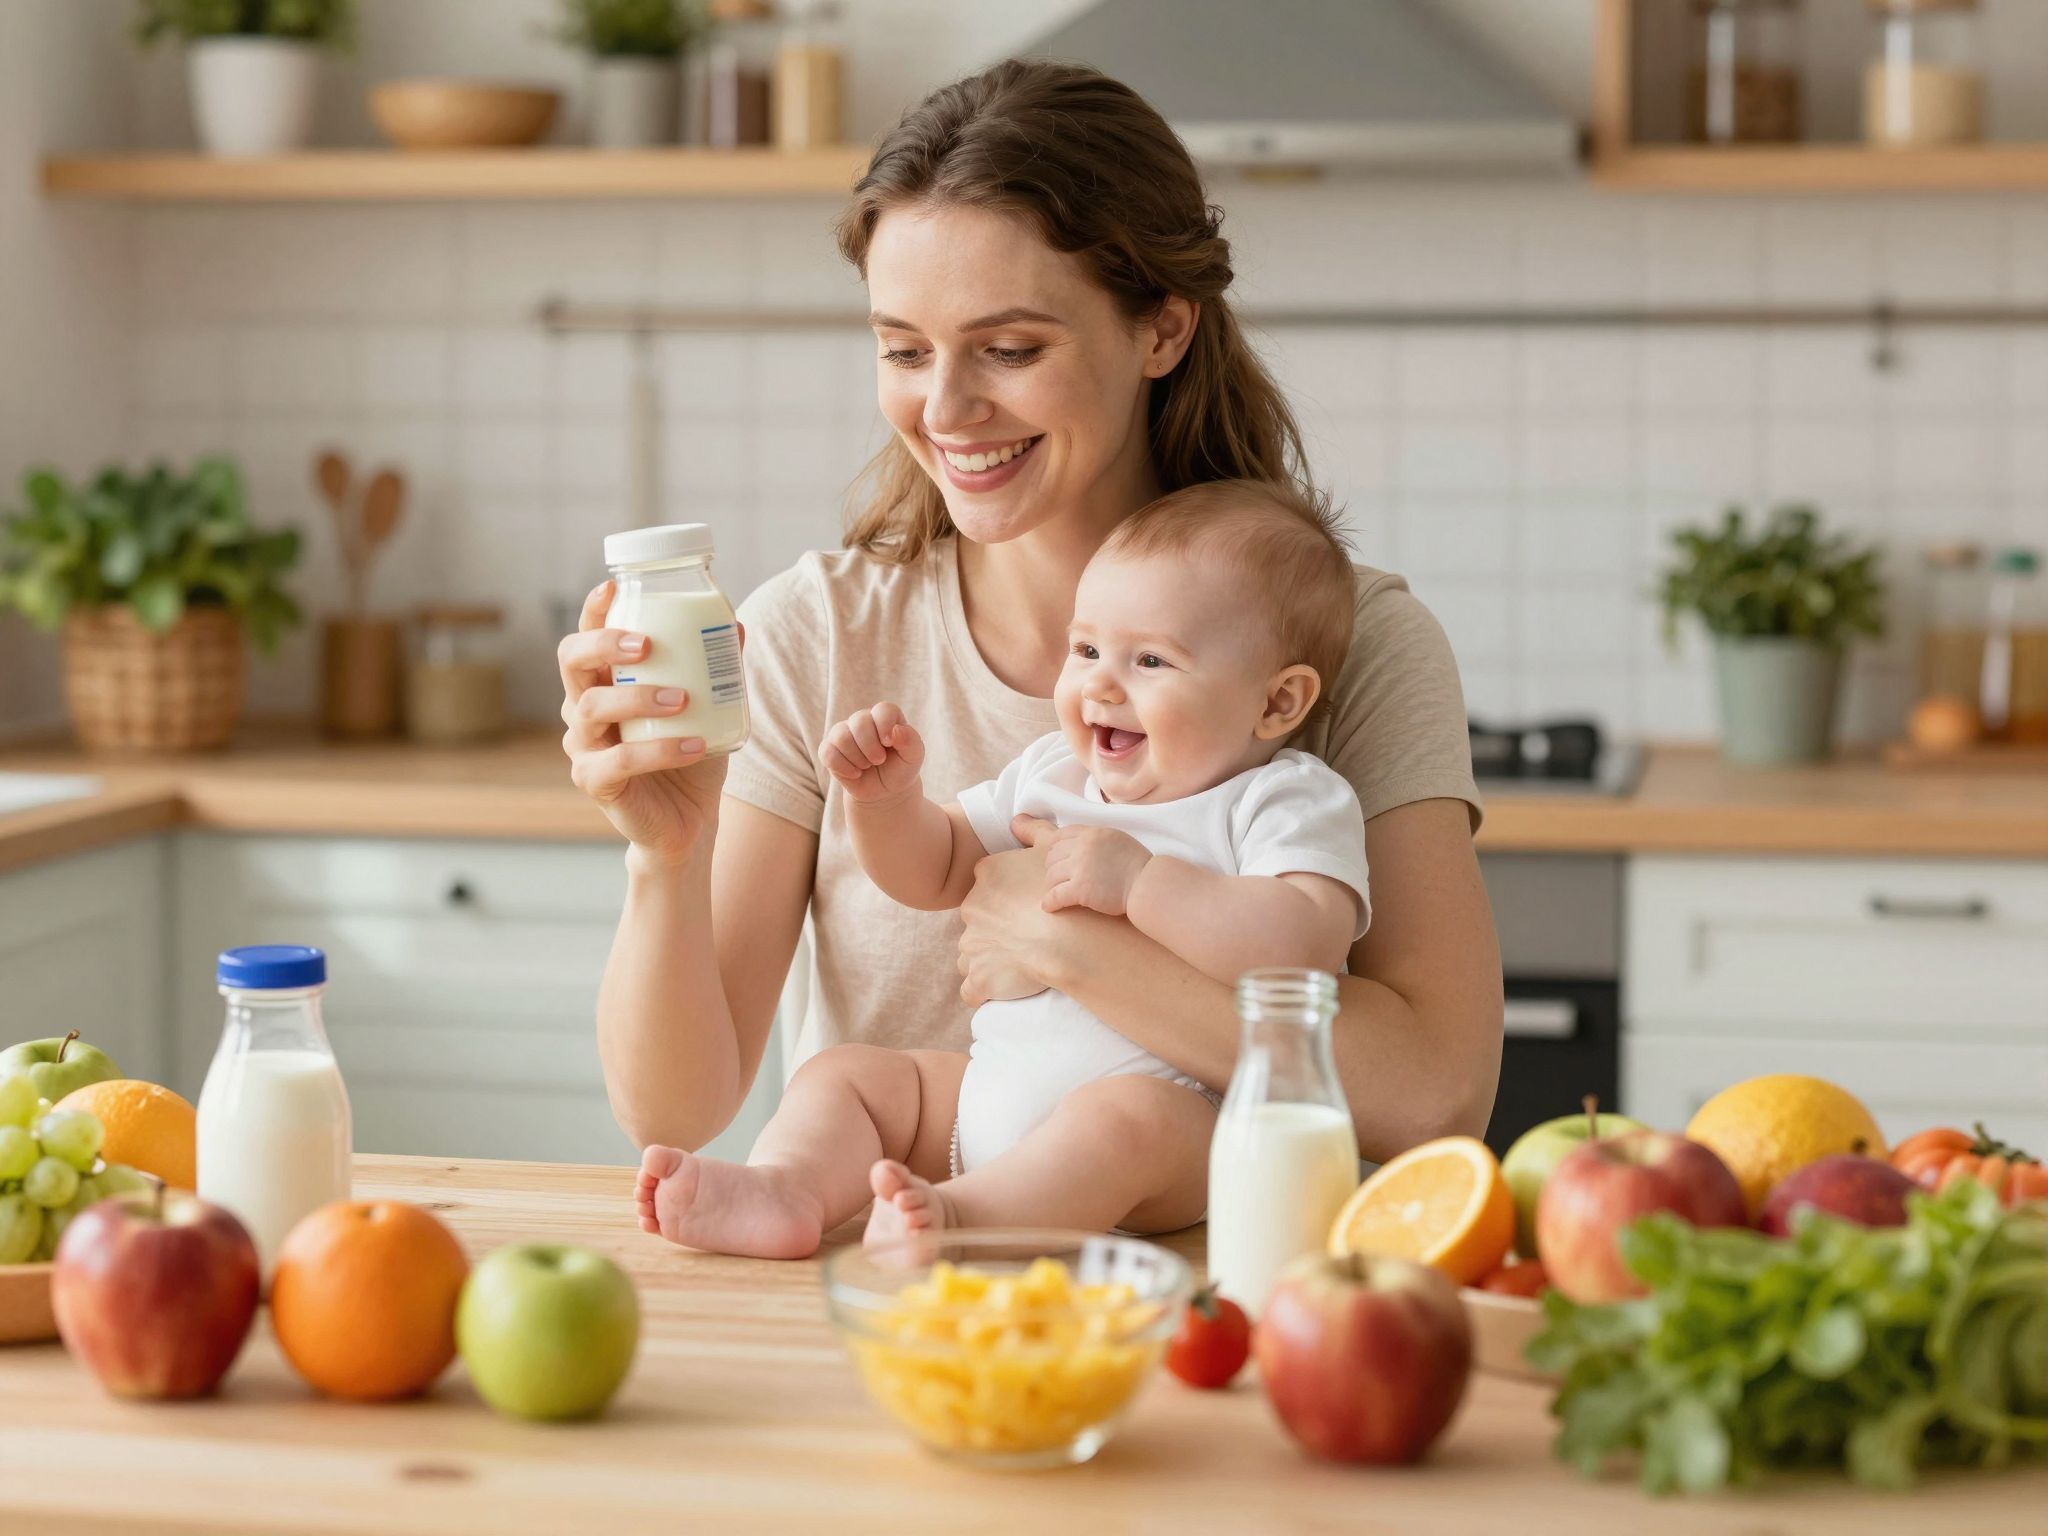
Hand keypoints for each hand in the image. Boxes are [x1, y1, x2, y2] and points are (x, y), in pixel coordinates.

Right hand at [557, 580, 729, 868]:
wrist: (691, 820)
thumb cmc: (691, 753)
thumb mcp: (710, 707)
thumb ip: (718, 670)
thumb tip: (736, 627)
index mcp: (605, 682)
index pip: (586, 637)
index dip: (593, 611)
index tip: (613, 588)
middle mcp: (583, 709)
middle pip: (571, 662)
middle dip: (602, 644)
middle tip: (645, 645)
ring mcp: (584, 746)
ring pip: (592, 708)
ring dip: (637, 698)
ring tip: (682, 700)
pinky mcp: (595, 782)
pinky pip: (619, 760)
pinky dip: (659, 750)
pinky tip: (695, 744)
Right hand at [819, 702, 924, 804]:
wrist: (885, 791)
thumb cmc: (900, 769)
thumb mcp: (913, 757)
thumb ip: (911, 741)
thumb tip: (896, 730)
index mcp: (886, 717)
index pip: (883, 710)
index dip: (885, 726)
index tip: (889, 744)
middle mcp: (863, 720)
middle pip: (859, 722)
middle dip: (870, 747)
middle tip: (879, 760)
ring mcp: (843, 733)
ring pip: (841, 737)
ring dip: (857, 758)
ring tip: (867, 766)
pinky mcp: (829, 748)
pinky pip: (827, 752)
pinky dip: (843, 767)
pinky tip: (855, 773)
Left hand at [957, 823, 1069, 1004]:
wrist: (1071, 939)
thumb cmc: (1066, 892)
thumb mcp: (1055, 847)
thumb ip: (1034, 829)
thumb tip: (1016, 819)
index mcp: (986, 875)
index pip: (986, 884)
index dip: (1004, 896)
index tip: (1023, 906)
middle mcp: (971, 907)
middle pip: (977, 917)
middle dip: (994, 926)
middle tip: (1025, 934)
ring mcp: (972, 944)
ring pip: (971, 952)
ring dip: (987, 957)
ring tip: (1017, 963)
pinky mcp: (979, 977)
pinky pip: (970, 990)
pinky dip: (982, 991)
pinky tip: (999, 989)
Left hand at [1039, 825, 1152, 915]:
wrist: (1147, 884)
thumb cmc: (1138, 865)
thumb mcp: (1117, 839)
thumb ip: (1097, 839)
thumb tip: (1081, 845)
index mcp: (1092, 833)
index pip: (1060, 836)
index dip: (1055, 848)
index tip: (1056, 858)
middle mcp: (1083, 847)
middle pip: (1053, 855)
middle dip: (1053, 867)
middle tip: (1057, 878)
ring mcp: (1080, 867)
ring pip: (1051, 875)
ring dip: (1051, 885)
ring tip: (1055, 892)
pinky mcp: (1080, 889)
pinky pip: (1055, 895)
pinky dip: (1050, 902)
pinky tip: (1049, 907)